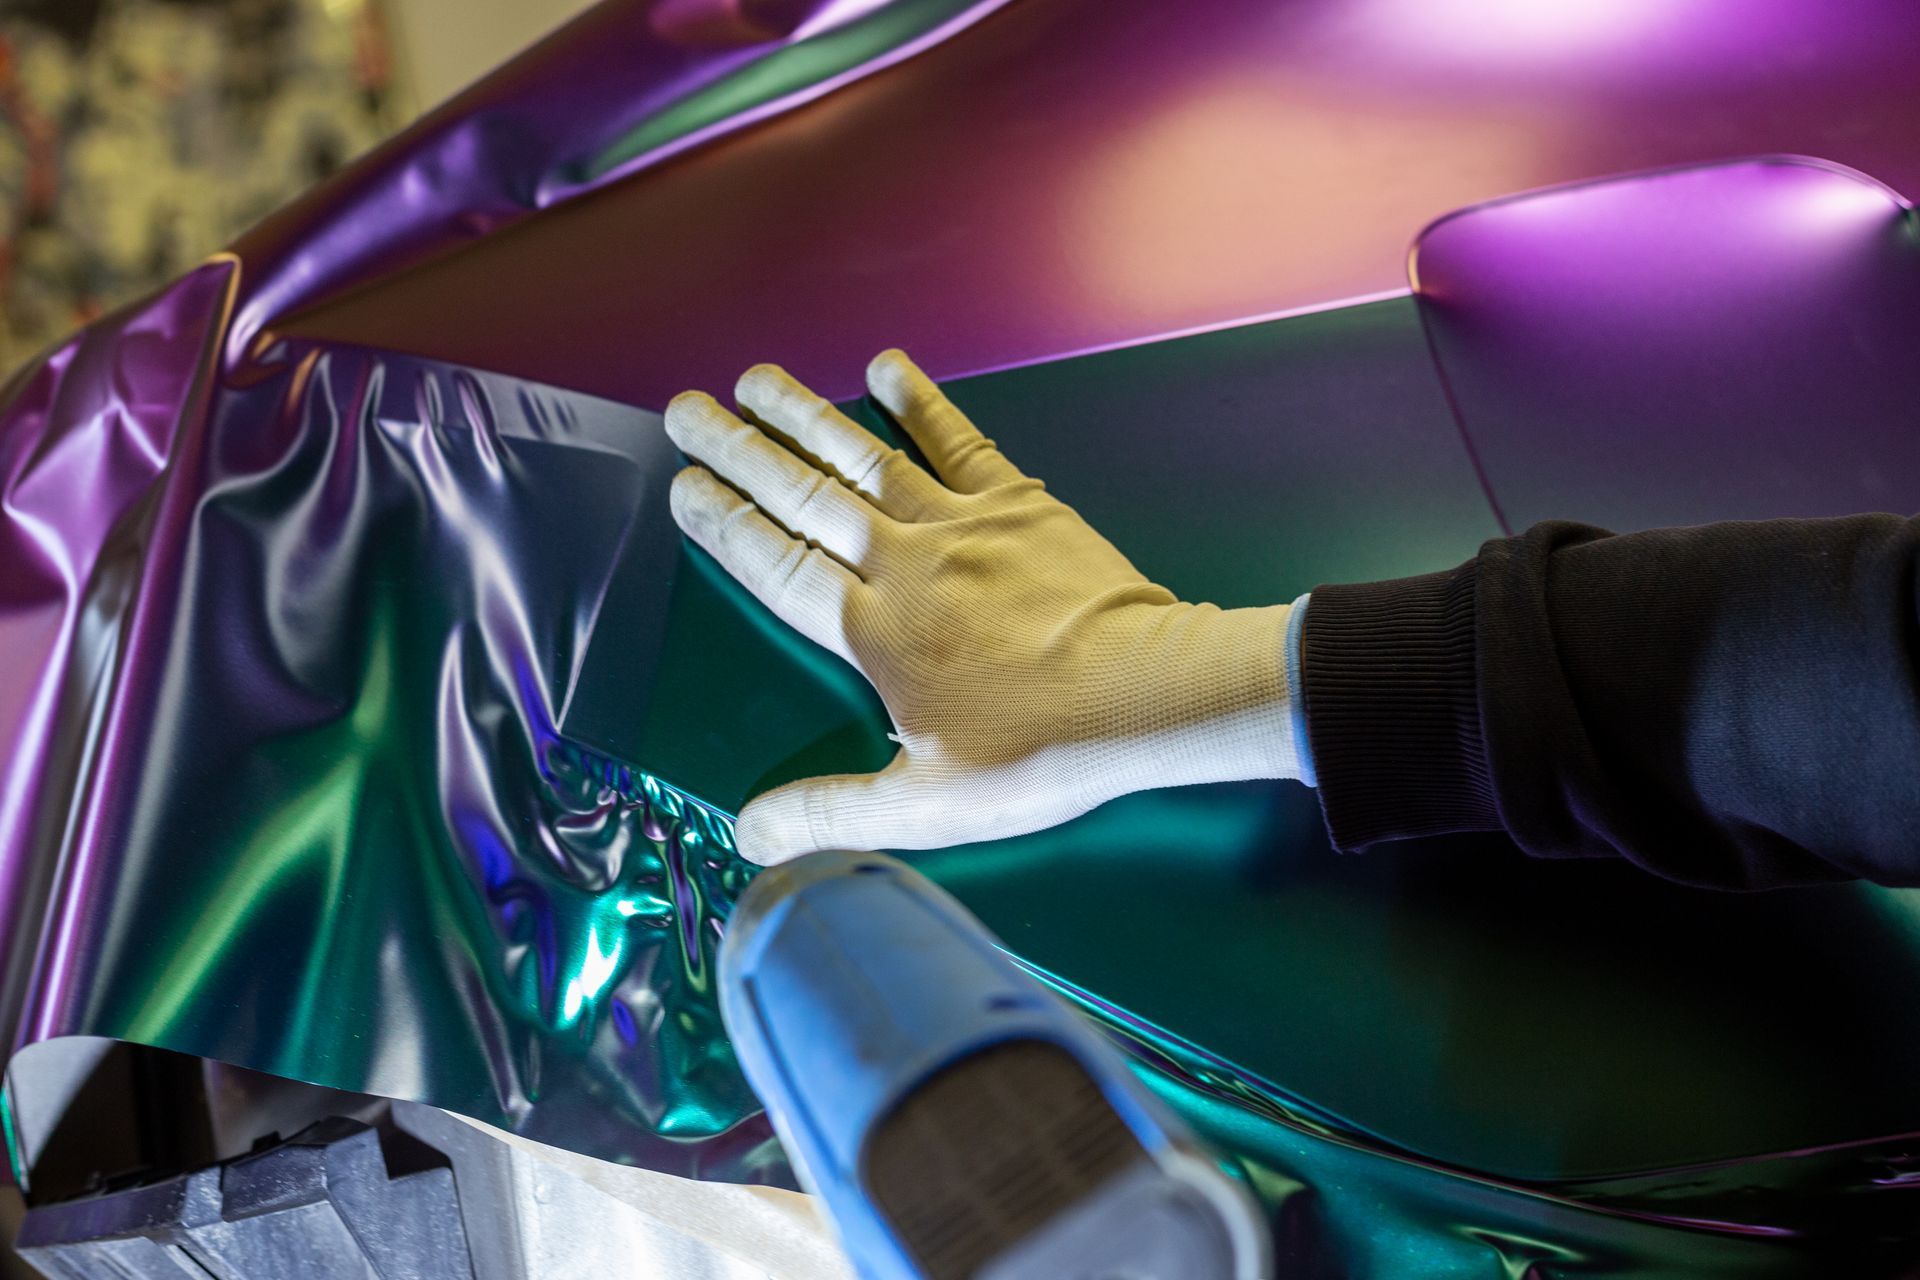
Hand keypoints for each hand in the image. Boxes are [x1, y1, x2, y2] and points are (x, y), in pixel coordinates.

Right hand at [664, 350, 1300, 864]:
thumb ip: (832, 812)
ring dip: (805, 414)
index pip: (775, 565)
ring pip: (864, 457)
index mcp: (872, 633)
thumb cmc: (1041, 752)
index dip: (723, 524)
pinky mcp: (1018, 503)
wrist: (1146, 694)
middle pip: (802, 496)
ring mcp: (961, 524)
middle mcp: (903, 564)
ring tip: (756, 379)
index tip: (682, 487)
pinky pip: (957, 440)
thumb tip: (748, 833)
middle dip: (738, 451)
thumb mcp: (928, 807)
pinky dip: (920, 402)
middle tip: (687, 411)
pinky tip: (885, 366)